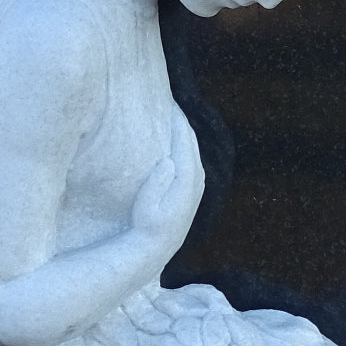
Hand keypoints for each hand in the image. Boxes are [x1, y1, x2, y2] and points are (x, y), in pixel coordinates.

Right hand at [131, 109, 205, 255]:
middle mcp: (197, 177)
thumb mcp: (148, 208)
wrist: (157, 247)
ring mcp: (197, 181)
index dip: (175, 118)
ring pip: (191, 146)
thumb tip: (169, 161)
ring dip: (181, 129)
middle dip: (179, 119)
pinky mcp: (192, 186)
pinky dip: (183, 141)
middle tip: (166, 98)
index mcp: (187, 178)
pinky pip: (189, 154)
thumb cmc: (147, 226)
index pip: (184, 139)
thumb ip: (158, 184)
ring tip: (168, 111)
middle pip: (190, 139)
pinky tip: (172, 134)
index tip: (166, 99)